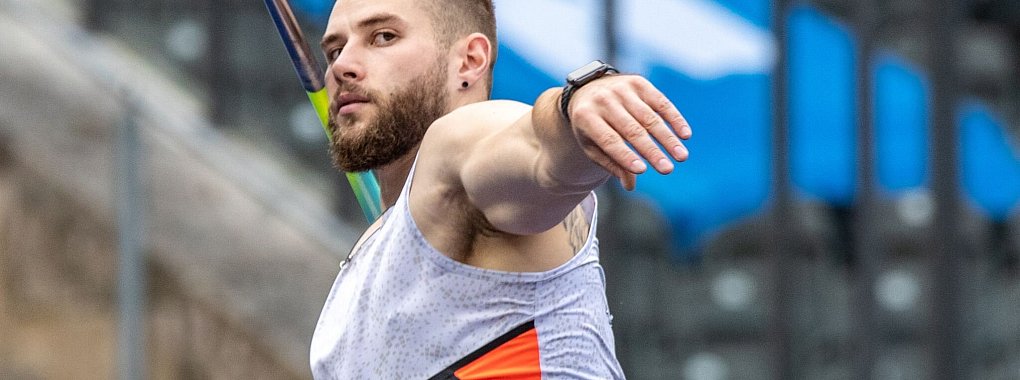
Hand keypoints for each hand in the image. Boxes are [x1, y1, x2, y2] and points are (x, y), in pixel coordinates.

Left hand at [565, 74, 691, 189]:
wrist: (587, 90)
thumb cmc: (591, 126)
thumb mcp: (592, 145)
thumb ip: (611, 163)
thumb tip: (630, 185)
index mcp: (586, 117)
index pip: (609, 140)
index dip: (625, 155)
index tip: (642, 170)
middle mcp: (603, 100)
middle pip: (632, 130)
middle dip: (652, 151)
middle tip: (668, 170)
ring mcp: (622, 89)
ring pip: (649, 117)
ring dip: (668, 138)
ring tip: (681, 156)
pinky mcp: (638, 83)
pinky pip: (660, 102)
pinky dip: (674, 118)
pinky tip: (685, 135)